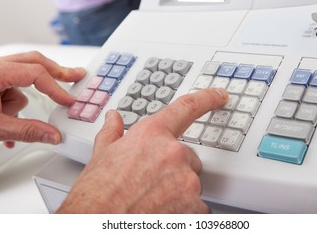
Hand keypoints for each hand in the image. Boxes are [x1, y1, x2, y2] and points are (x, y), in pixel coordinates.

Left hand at [0, 51, 85, 144]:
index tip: (68, 100)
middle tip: (75, 75)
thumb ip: (26, 131)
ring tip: (5, 119)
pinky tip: (4, 122)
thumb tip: (52, 134)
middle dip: (55, 74)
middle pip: (34, 63)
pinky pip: (10, 91)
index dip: (56, 88)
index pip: (36, 73)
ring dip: (19, 103)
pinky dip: (11, 107)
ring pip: (20, 82)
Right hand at [57, 88, 227, 212]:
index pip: (187, 108)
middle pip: (187, 156)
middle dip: (173, 167)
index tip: (219, 95)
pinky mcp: (194, 207)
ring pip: (191, 182)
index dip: (207, 98)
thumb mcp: (102, 155)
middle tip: (150, 181)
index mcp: (152, 135)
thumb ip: (113, 132)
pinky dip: (184, 210)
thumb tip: (113, 118)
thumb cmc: (97, 194)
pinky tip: (161, 212)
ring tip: (151, 199)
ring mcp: (186, 181)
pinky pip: (197, 206)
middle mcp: (173, 153)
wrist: (97, 222)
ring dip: (177, 190)